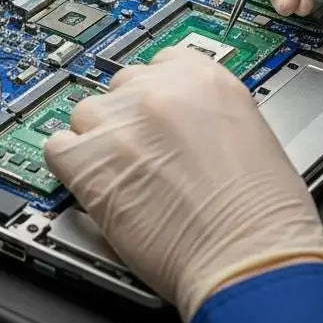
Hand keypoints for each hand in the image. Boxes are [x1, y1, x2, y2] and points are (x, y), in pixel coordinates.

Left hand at [44, 51, 322, 322]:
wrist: (250, 261)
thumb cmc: (265, 217)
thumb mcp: (251, 133)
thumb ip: (207, 111)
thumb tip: (182, 117)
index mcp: (202, 77)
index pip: (161, 61)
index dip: (157, 92)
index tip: (156, 113)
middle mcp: (157, 90)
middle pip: (121, 86)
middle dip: (129, 118)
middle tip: (144, 154)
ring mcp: (119, 123)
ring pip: (87, 114)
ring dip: (99, 140)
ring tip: (121, 174)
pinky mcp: (89, 162)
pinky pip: (58, 148)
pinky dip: (70, 165)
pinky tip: (91, 184)